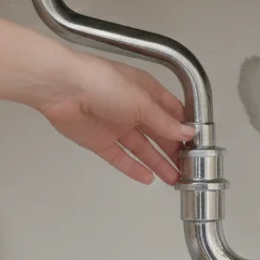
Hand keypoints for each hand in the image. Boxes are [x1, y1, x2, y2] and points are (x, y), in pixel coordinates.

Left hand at [37, 55, 196, 184]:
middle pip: (159, 133)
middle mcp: (132, 108)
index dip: (184, 128)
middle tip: (187, 167)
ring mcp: (116, 125)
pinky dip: (134, 168)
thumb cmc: (100, 81)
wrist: (62, 88)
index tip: (197, 144)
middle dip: (174, 150)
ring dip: (158, 163)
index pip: (172, 112)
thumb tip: (186, 132)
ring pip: (142, 149)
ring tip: (173, 178)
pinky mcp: (100, 140)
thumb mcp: (142, 102)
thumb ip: (165, 122)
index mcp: (146, 91)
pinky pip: (121, 158)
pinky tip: (147, 178)